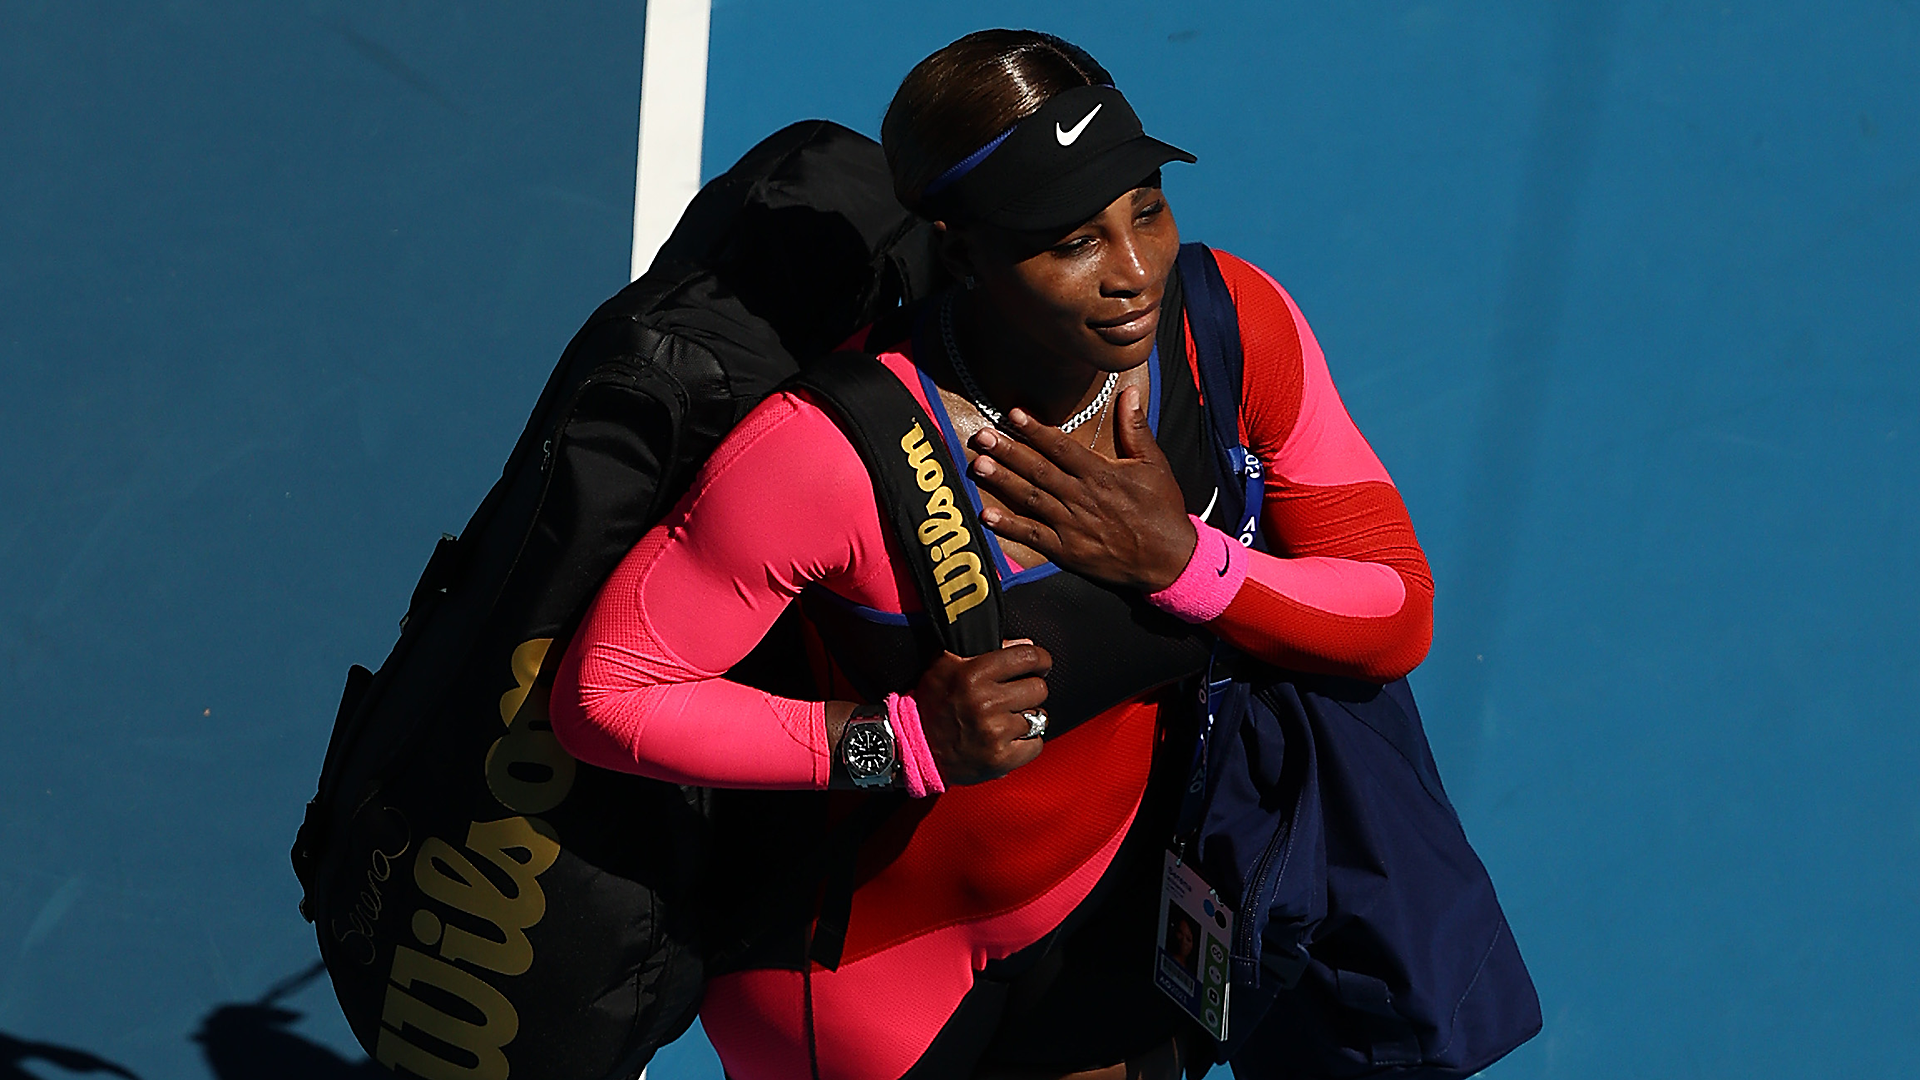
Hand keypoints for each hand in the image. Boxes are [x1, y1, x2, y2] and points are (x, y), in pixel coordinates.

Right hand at [913, 639, 1051, 784]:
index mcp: (974, 674)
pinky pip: (1036, 745)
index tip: (1039, 665)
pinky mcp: (1000, 758)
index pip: (1029, 658)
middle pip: (1038, 689)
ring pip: (1038, 717)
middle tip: (1015, 696)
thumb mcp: (947, 663)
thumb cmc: (933, 701)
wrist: (914, 745)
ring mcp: (994, 732)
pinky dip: (1027, 743)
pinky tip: (1009, 739)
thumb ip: (985, 647)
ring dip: (1026, 718)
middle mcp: (986, 702)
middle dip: (1029, 690)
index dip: (1040, 660)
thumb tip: (1027, 645)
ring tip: (1006, 719)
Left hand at [968, 385, 1196, 591]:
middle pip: (1038, 469)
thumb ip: (1135, 428)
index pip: (1061, 447)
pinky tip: (987, 516)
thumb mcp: (1154, 464)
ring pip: (1031, 498)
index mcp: (1100, 474)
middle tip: (981, 436)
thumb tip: (1129, 392)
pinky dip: (1009, 527)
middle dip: (1007, 451)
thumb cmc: (1162, 510)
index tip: (1012, 415)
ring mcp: (1072, 525)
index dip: (1035, 430)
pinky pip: (1033, 536)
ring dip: (1002, 482)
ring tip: (978, 465)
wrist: (1169, 559)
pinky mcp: (1067, 550)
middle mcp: (1081, 497)